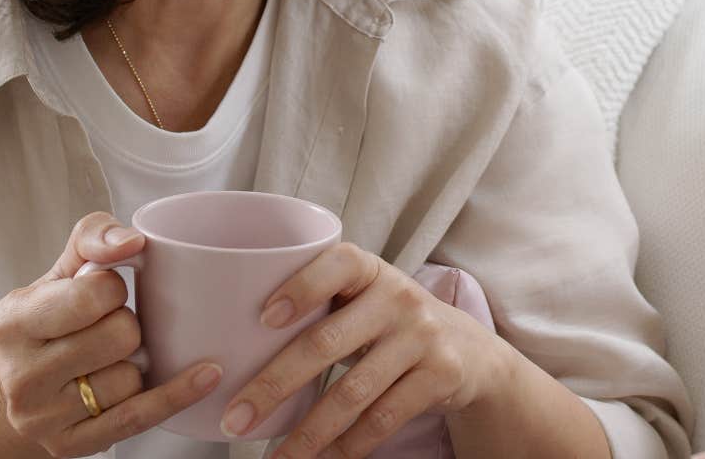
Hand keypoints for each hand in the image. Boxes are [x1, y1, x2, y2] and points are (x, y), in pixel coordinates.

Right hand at [0, 212, 225, 456]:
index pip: (92, 295)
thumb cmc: (55, 316)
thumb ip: (94, 236)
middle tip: (111, 328)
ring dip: (136, 364)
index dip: (113, 289)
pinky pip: (138, 418)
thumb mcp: (63, 269)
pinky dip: (176, 395)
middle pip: (120, 337)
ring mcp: (41, 417)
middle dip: (127, 326)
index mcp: (12, 321)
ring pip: (130, 379)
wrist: (23, 385)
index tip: (105, 293)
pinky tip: (207, 375)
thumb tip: (133, 242)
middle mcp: (19, 374)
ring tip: (112, 359)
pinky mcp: (68, 446)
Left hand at [224, 243, 509, 457]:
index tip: (263, 318)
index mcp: (370, 270)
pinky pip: (383, 418)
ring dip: (308, 433)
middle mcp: (399, 297)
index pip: (338, 264)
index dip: (302, 287)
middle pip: (327, 342)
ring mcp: (422, 336)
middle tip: (237, 419)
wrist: (470, 351)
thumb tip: (235, 346)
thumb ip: (320, 308)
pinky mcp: (440, 375)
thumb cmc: (389, 325)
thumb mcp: (364, 300)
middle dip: (274, 385)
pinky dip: (348, 447)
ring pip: (353, 392)